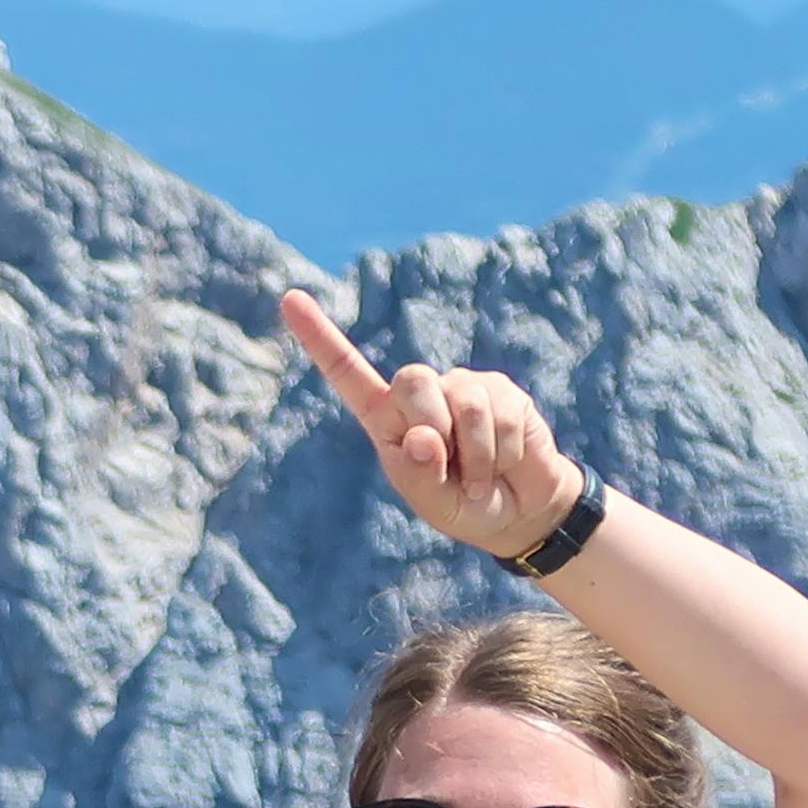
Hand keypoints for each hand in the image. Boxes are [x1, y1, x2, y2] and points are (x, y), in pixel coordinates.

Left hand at [282, 290, 589, 567]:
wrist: (518, 509)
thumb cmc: (463, 505)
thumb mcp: (432, 502)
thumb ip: (419, 474)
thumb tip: (422, 437)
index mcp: (386, 420)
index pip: (348, 373)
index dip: (319, 337)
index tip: (288, 298)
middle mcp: (420, 395)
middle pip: (413, 378)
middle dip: (433, 424)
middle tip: (449, 466)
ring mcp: (462, 387)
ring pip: (464, 403)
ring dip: (475, 455)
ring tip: (479, 478)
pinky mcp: (501, 391)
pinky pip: (499, 415)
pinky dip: (501, 453)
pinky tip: (504, 463)